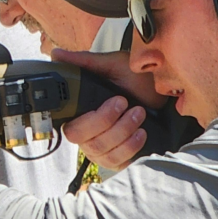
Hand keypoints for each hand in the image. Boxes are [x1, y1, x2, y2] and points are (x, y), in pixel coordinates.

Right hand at [53, 49, 164, 170]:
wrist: (161, 91)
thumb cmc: (135, 77)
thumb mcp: (111, 65)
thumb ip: (82, 62)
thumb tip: (56, 56)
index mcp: (80, 111)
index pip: (70, 128)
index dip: (89, 120)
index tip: (114, 101)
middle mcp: (87, 133)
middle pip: (87, 142)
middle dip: (110, 123)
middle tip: (126, 103)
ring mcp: (101, 147)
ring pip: (103, 153)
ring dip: (124, 132)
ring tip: (139, 113)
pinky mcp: (117, 157)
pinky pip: (117, 162)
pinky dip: (130, 148)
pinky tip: (141, 133)